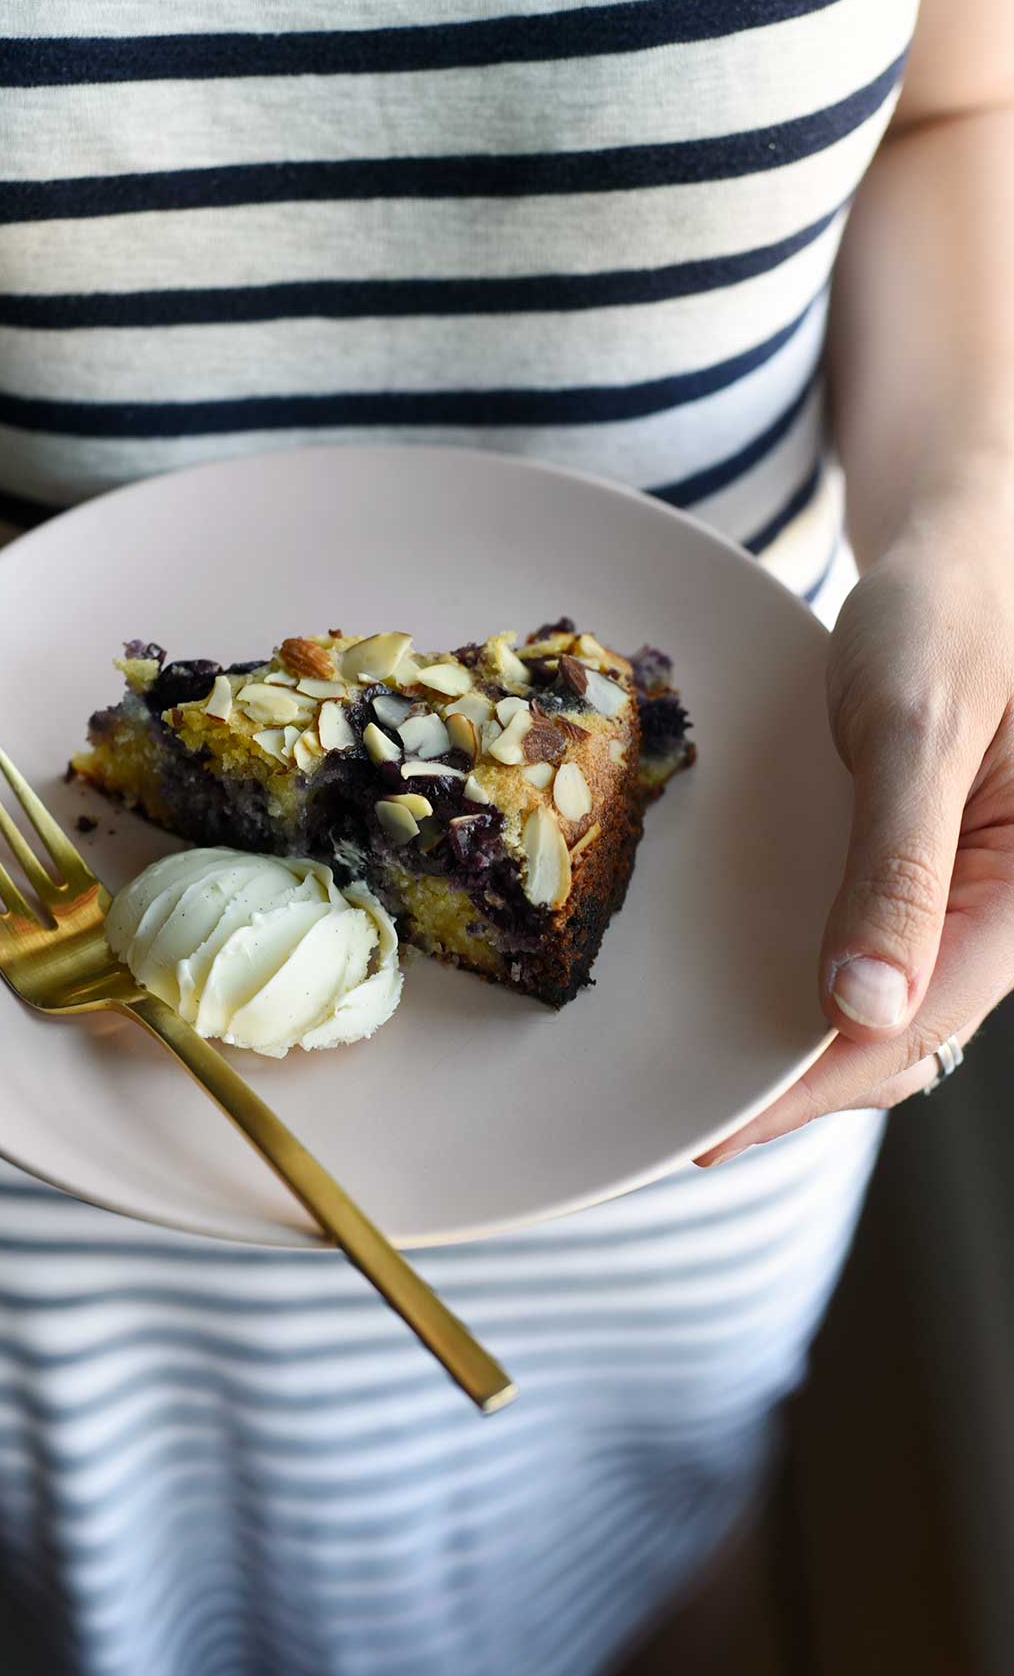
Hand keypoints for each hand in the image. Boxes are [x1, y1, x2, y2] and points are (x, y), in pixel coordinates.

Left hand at [697, 535, 1013, 1165]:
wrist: (967, 545)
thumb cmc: (955, 608)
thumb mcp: (917, 726)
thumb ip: (898, 866)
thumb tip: (864, 1009)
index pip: (916, 1026)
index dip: (813, 1086)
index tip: (719, 1131)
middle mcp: (1007, 910)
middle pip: (906, 1038)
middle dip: (804, 1087)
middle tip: (692, 1128)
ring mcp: (970, 897)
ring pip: (892, 1011)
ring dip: (809, 1052)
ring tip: (713, 1085)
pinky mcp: (933, 873)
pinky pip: (880, 958)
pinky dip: (817, 994)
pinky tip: (756, 1004)